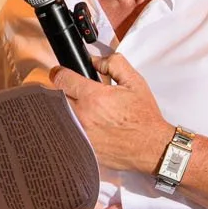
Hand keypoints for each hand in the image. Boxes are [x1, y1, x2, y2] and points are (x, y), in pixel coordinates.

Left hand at [51, 53, 172, 174]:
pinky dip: (69, 127)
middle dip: (63, 91)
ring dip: (64, 109)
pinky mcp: (82, 147)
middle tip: (73, 91)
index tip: (60, 73)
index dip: (59, 73)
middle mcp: (83, 116)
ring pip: (59, 116)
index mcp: (94, 97)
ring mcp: (80, 133)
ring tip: (78, 108)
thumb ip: (114, 64)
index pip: (61, 79)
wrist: (151, 147)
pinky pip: (66, 133)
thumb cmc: (144, 117)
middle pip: (56, 97)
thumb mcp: (135, 82)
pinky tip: (82, 125)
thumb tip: (95, 61)